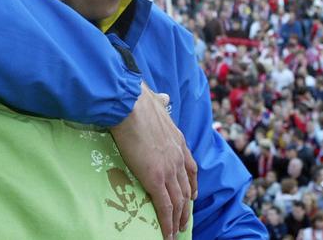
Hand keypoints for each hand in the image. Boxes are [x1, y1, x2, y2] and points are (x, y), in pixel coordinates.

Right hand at [110, 82, 197, 238]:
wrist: (130, 106)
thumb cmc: (137, 102)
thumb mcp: (157, 101)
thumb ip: (161, 103)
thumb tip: (163, 97)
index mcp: (178, 141)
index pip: (190, 168)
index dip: (192, 184)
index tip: (192, 196)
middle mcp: (178, 157)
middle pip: (186, 189)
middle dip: (186, 208)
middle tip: (184, 222)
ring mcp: (169, 169)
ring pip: (178, 201)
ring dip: (178, 220)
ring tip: (176, 233)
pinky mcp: (156, 179)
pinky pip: (165, 207)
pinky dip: (167, 223)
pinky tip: (166, 234)